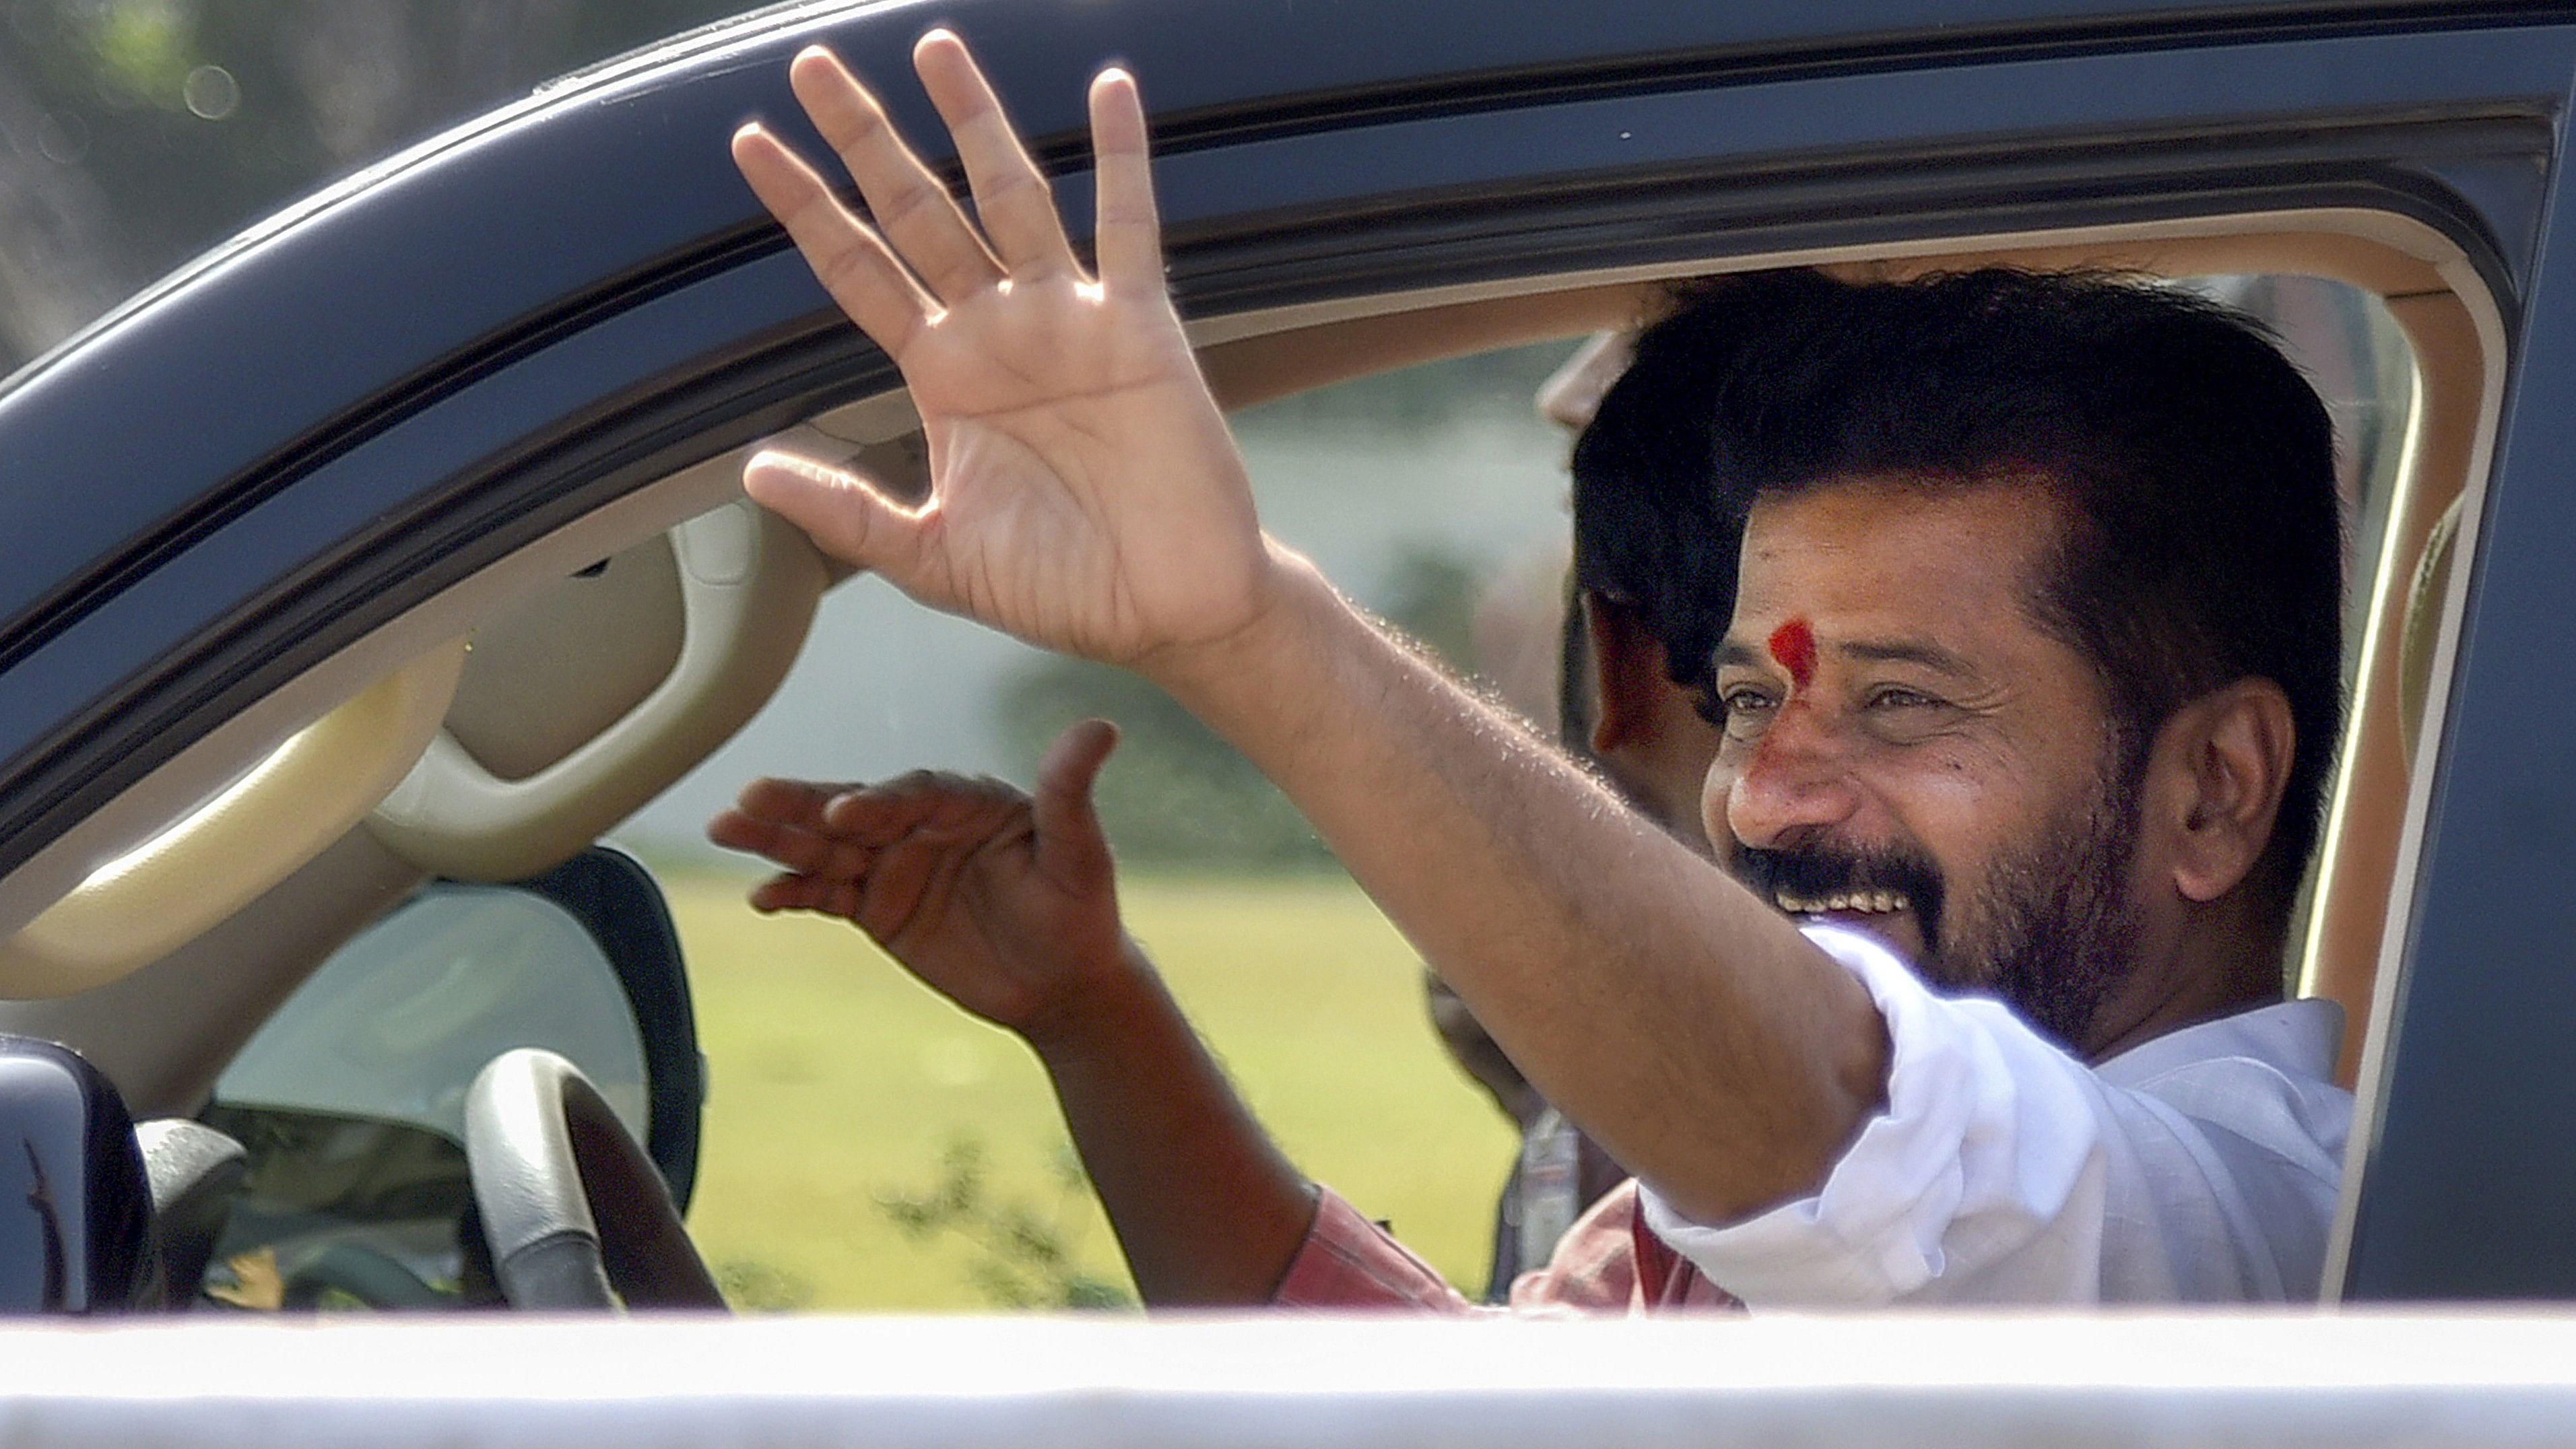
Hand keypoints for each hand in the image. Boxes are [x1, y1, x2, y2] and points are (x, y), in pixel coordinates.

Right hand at [706, 720, 1137, 1044]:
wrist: (1064, 981)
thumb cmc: (1081, 909)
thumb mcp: (1081, 854)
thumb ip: (1070, 793)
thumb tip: (1102, 727)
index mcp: (964, 800)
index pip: (913, 794)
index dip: (880, 803)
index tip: (849, 813)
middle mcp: (918, 822)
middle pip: (852, 808)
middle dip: (801, 804)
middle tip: (750, 796)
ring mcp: (890, 863)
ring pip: (824, 846)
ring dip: (776, 838)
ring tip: (725, 828)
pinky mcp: (874, 906)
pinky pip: (825, 895)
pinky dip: (792, 893)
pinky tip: (761, 897)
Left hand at [731, 33, 1274, 667]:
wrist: (1167, 611)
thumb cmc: (1061, 588)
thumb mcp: (934, 557)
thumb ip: (847, 513)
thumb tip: (753, 471)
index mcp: (943, 376)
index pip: (858, 270)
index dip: (806, 208)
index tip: (753, 143)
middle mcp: (997, 331)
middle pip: (916, 210)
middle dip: (864, 138)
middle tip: (811, 64)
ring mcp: (1069, 320)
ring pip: (1009, 195)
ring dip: (973, 121)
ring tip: (933, 48)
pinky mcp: (1140, 327)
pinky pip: (1128, 226)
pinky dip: (1122, 156)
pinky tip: (1109, 88)